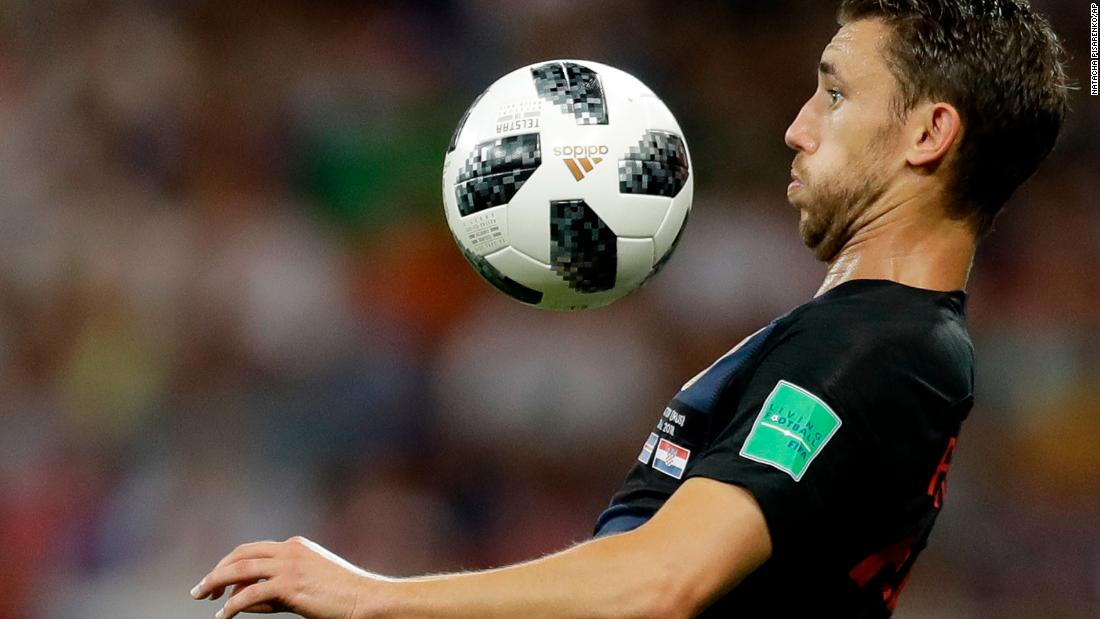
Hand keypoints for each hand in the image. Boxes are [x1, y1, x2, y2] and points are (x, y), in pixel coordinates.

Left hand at [190, 536, 381, 618]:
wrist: (365, 599)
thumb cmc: (340, 596)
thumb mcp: (306, 585)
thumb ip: (276, 589)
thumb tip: (245, 602)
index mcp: (295, 545)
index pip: (251, 550)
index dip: (229, 565)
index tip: (216, 583)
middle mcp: (289, 550)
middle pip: (240, 555)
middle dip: (216, 571)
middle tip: (200, 590)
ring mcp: (289, 565)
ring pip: (240, 569)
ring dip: (215, 582)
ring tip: (202, 597)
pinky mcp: (290, 585)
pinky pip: (250, 593)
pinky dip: (232, 604)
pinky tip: (224, 615)